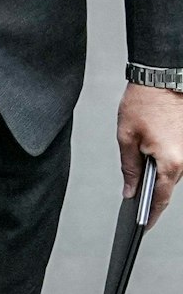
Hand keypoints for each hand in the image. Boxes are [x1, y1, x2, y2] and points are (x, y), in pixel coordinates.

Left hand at [118, 83, 182, 225]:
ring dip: (158, 179)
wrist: (162, 78)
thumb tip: (131, 190)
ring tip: (139, 185)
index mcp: (171, 162)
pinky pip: (176, 161)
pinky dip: (164, 165)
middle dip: (153, 196)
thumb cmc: (144, 103)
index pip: (161, 198)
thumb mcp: (127, 137)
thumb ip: (129, 168)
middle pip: (168, 186)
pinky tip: (149, 164)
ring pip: (172, 174)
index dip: (151, 213)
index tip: (143, 225)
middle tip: (135, 207)